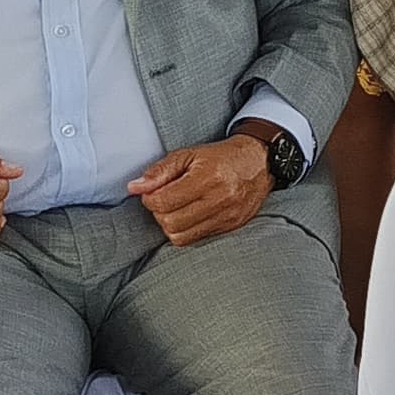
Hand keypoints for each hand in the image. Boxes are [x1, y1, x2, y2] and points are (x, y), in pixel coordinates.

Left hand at [131, 134, 271, 246]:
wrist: (259, 162)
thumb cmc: (221, 157)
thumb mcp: (188, 155)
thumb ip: (159, 172)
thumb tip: (134, 188)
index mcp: (207, 178)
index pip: (163, 202)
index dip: (150, 198)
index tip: (153, 191)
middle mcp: (219, 199)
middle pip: (170, 222)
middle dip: (159, 212)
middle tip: (164, 200)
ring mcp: (227, 216)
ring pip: (181, 235)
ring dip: (171, 224)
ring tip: (177, 208)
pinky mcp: (230, 226)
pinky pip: (196, 239)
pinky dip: (186, 230)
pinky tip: (190, 215)